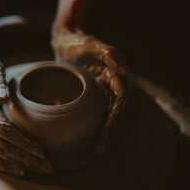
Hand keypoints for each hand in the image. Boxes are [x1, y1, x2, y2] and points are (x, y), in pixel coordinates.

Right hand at [0, 56, 52, 175]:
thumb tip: (2, 97)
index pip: (2, 128)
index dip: (22, 141)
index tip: (41, 150)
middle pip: (0, 145)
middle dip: (25, 157)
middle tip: (47, 166)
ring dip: (18, 163)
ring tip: (39, 168)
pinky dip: (2, 165)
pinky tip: (19, 169)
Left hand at [52, 31, 128, 154]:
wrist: (63, 39)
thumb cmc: (77, 41)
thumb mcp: (90, 44)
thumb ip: (109, 53)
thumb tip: (126, 71)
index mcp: (115, 75)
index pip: (120, 101)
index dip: (115, 119)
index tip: (105, 133)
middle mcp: (110, 84)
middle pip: (116, 113)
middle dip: (110, 132)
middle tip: (99, 149)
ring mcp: (100, 90)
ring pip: (107, 115)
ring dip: (105, 133)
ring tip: (97, 150)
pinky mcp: (90, 94)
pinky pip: (96, 112)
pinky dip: (95, 126)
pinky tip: (87, 139)